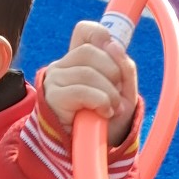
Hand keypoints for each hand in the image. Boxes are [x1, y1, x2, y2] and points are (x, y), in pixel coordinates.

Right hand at [43, 21, 138, 149]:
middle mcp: (64, 65)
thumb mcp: (125, 90)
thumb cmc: (109, 116)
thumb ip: (124, 66)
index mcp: (81, 59)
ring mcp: (56, 79)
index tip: (113, 50)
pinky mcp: (54, 97)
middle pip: (90, 52)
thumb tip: (113, 46)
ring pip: (87, 72)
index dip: (100, 35)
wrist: (96, 146)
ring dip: (109, 92)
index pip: (85, 32)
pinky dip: (100, 101)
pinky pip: (81, 91)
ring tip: (112, 108)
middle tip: (118, 94)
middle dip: (113, 73)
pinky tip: (104, 112)